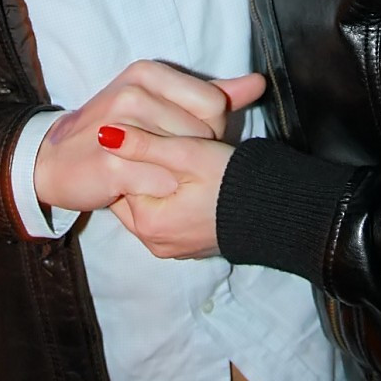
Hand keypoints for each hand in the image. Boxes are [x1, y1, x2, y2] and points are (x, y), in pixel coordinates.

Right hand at [33, 60, 262, 212]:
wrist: (56, 161)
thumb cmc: (117, 133)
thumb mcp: (163, 104)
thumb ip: (214, 94)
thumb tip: (259, 83)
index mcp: (147, 72)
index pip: (214, 104)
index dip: (209, 130)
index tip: (183, 137)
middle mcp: (132, 91)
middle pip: (202, 133)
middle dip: (192, 154)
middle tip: (163, 157)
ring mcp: (117, 125)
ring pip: (184, 158)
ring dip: (175, 173)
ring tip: (152, 170)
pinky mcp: (109, 160)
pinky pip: (162, 180)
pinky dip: (159, 189)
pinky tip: (142, 185)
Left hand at [105, 128, 232, 258]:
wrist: (276, 210)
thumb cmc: (233, 180)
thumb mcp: (188, 153)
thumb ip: (146, 144)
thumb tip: (105, 134)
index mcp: (148, 222)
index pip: (123, 177)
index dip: (136, 152)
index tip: (156, 137)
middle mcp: (153, 241)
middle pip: (133, 192)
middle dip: (146, 169)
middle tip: (171, 149)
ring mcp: (169, 246)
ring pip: (149, 203)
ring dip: (159, 182)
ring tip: (182, 163)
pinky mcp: (184, 245)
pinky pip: (166, 216)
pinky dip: (172, 198)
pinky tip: (189, 181)